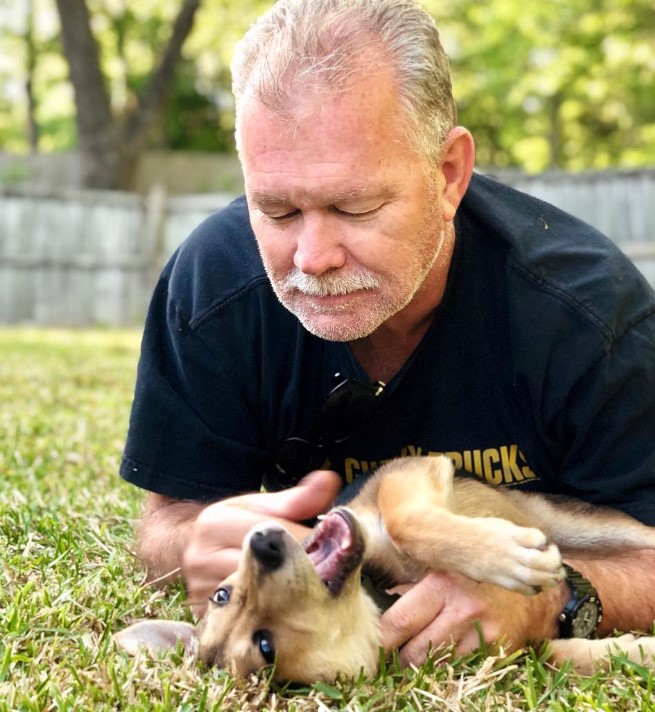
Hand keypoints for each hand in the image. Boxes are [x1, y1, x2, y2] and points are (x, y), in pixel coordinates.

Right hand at [182, 469, 341, 615]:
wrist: (188, 548)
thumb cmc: (231, 524)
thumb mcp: (258, 505)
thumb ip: (296, 498)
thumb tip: (329, 481)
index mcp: (216, 523)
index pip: (273, 534)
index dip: (309, 542)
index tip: (337, 548)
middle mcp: (202, 559)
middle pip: (266, 570)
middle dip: (302, 573)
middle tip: (333, 577)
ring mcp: (202, 592)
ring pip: (258, 600)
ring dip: (291, 600)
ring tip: (318, 597)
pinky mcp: (205, 620)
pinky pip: (247, 623)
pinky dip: (272, 619)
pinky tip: (292, 616)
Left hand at [380, 571, 566, 666]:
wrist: (533, 579)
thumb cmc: (478, 571)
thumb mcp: (445, 567)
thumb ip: (414, 586)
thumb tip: (382, 607)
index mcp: (443, 584)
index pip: (400, 622)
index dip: (381, 641)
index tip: (372, 648)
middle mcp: (463, 610)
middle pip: (415, 652)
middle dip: (398, 659)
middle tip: (387, 660)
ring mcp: (484, 635)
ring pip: (437, 666)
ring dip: (421, 668)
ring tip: (412, 661)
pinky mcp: (499, 652)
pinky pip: (462, 669)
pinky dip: (448, 669)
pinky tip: (441, 662)